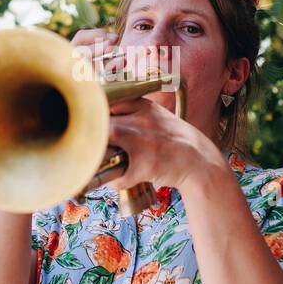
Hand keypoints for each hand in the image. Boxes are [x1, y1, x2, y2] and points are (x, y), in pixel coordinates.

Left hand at [70, 27, 207, 192]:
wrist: (199, 160)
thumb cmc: (173, 138)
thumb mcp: (155, 115)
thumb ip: (130, 112)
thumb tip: (96, 114)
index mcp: (142, 105)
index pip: (106, 102)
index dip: (92, 112)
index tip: (83, 118)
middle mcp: (141, 119)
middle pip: (100, 123)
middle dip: (91, 135)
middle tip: (85, 144)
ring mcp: (143, 141)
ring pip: (104, 146)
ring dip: (96, 156)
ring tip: (94, 163)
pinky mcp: (146, 164)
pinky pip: (119, 175)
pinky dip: (117, 181)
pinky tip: (121, 180)